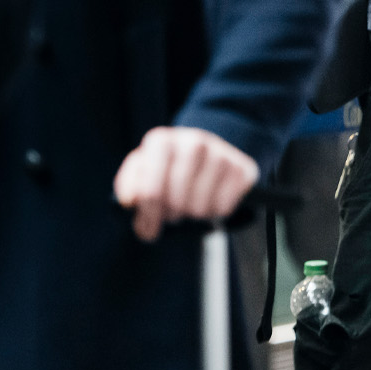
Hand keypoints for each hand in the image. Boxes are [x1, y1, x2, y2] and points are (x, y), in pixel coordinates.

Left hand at [113, 126, 259, 241]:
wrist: (206, 151)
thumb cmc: (166, 169)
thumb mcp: (142, 172)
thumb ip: (128, 186)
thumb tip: (129, 200)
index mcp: (161, 140)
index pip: (150, 192)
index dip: (148, 217)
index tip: (148, 229)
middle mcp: (192, 140)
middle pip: (176, 201)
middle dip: (171, 216)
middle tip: (171, 214)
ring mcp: (220, 152)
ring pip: (199, 207)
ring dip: (192, 215)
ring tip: (189, 205)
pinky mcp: (242, 167)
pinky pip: (223, 208)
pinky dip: (215, 213)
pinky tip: (210, 200)